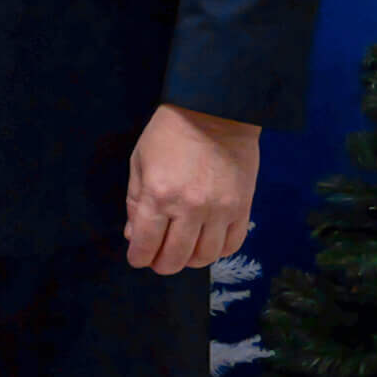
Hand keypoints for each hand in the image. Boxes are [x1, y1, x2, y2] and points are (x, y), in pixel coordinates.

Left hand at [125, 102, 258, 272]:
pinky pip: (232, 245)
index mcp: (158, 195)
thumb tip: (133, 236)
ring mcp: (220, 211)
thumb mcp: (140, 162)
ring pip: (205, 257)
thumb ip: (135, 202)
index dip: (139, 257)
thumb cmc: (168, 134)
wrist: (214, 112)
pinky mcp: (243, 208)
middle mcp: (190, 209)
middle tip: (158, 260)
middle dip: (162, 264)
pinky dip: (217, 252)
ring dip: (190, 261)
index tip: (138, 258)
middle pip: (175, 257)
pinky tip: (207, 244)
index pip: (146, 243)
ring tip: (182, 253)